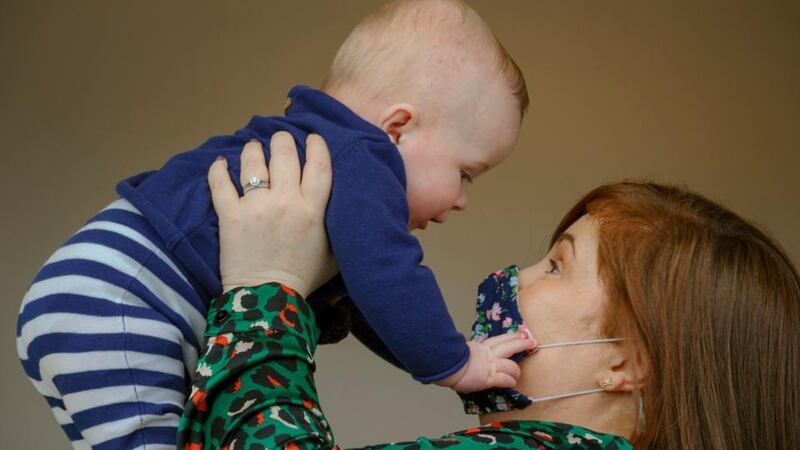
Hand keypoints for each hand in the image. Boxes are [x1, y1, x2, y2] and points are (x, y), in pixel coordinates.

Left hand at [208, 131, 337, 296]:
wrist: (268, 299)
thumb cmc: (303, 278)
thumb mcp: (334, 255)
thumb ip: (336, 229)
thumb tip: (343, 212)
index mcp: (313, 210)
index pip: (319, 165)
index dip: (317, 146)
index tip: (314, 138)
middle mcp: (286, 201)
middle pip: (285, 155)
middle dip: (283, 140)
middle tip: (281, 138)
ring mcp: (256, 207)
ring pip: (253, 163)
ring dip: (253, 150)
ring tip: (253, 146)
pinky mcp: (230, 216)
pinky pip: (220, 184)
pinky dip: (218, 170)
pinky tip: (220, 163)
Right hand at [435, 332, 535, 392]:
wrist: (445, 366)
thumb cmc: (449, 360)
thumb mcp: (461, 351)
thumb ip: (469, 351)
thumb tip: (467, 349)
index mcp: (481, 347)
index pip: (499, 340)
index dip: (511, 336)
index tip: (520, 334)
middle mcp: (488, 354)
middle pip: (510, 346)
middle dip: (522, 343)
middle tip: (532, 342)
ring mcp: (490, 366)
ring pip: (511, 365)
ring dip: (516, 370)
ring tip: (518, 374)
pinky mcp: (489, 378)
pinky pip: (504, 379)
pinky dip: (510, 381)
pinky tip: (512, 383)